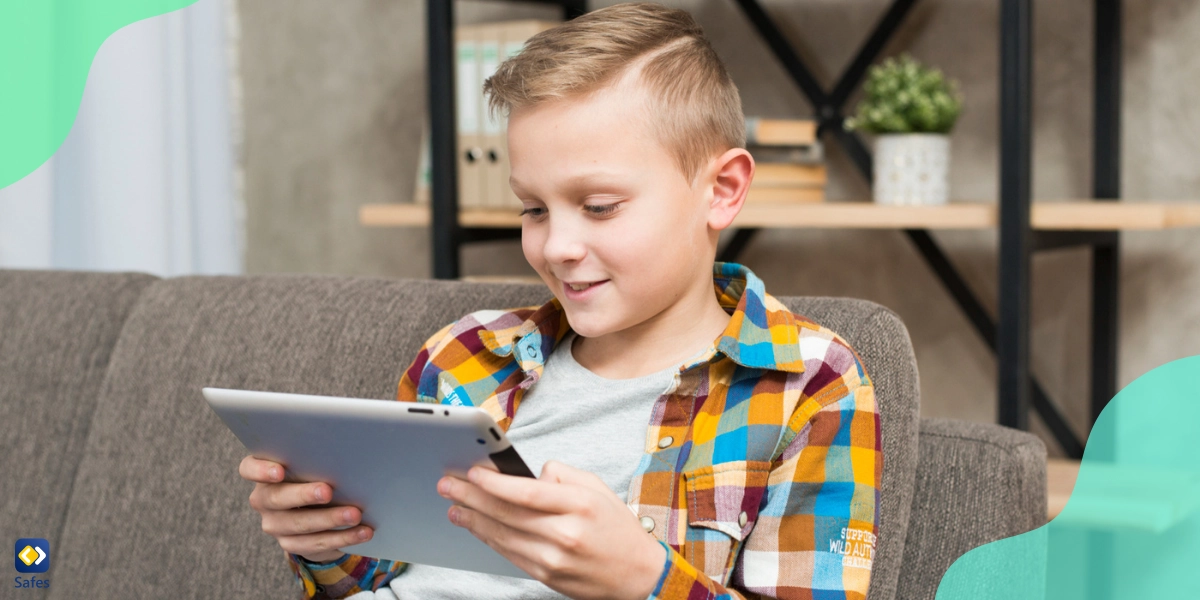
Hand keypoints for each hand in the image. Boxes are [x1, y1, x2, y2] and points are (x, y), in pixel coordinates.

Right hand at [239, 455, 372, 562]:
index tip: (279, 471)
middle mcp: (263, 499)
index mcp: (264, 473)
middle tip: (327, 491)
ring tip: (354, 515)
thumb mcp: (312, 465)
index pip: (249, 468)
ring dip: (330, 519)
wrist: (314, 510)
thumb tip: (346, 457)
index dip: (260, 470)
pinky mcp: (290, 544)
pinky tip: (363, 532)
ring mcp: (275, 524)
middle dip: (304, 495)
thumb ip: (317, 460)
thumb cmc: (315, 475)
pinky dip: (343, 537)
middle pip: (276, 498)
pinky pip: (316, 543)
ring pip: (299, 525)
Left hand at [437, 460, 666, 599]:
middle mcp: (565, 533)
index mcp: (580, 505)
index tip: (473, 471)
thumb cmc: (616, 527)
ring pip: (502, 535)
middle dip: (472, 497)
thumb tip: (527, 474)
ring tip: (453, 505)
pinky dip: (488, 538)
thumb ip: (561, 475)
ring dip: (473, 519)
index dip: (495, 483)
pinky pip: (509, 553)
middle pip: (508, 513)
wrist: (637, 574)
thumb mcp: (597, 488)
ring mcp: (554, 558)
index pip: (527, 492)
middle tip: (448, 485)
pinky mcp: (546, 575)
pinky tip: (475, 526)